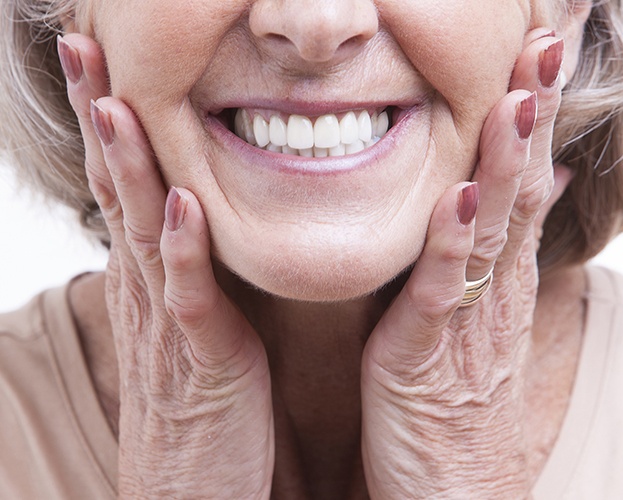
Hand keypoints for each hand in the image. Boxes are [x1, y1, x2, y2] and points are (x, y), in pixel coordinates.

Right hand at [58, 34, 273, 497]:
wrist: (190, 488)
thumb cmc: (198, 401)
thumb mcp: (187, 321)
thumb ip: (186, 270)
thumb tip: (189, 217)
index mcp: (150, 278)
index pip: (122, 185)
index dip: (109, 123)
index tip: (102, 62)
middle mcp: (147, 291)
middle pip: (116, 191)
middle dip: (100, 118)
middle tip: (84, 48)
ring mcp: (168, 324)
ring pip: (141, 232)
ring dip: (128, 168)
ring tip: (116, 103)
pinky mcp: (201, 361)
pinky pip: (189, 298)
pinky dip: (182, 251)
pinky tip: (180, 205)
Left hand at [361, 32, 567, 498]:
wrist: (451, 493)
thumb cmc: (456, 404)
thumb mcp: (480, 322)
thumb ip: (493, 258)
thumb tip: (525, 195)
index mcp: (495, 282)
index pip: (518, 186)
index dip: (527, 122)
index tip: (535, 60)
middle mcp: (490, 294)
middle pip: (515, 193)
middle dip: (528, 120)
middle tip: (543, 48)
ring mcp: (465, 324)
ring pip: (490, 232)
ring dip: (505, 165)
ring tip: (518, 100)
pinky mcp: (427, 357)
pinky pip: (442, 293)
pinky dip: (453, 244)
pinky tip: (462, 197)